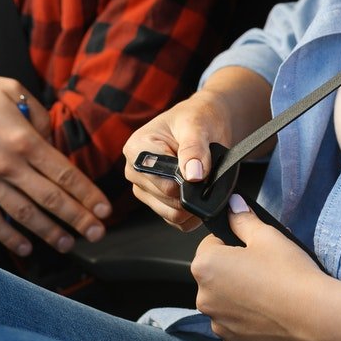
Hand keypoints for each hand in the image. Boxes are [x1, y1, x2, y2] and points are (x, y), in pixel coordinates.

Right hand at [0, 56, 109, 257]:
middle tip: (96, 234)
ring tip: (67, 244)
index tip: (103, 209)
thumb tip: (50, 139)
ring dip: (49, 232)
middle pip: (51, 199)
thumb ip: (37, 115)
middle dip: (78, 219)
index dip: (87, 194)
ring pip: (24, 216)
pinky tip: (25, 247)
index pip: (64, 174)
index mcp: (22, 139)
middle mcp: (6, 165)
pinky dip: (9, 238)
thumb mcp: (10, 89)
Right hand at [122, 89, 236, 231]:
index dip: (185, 180)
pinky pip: (178, 221)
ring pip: (172, 214)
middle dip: (191, 190)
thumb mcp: (197, 125)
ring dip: (194, 203)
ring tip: (203, 179)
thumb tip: (193, 176)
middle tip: (205, 170)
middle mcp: (135, 171)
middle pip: (166, 200)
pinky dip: (194, 214)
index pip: (160, 180)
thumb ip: (194, 148)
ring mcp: (145, 190)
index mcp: (137, 149)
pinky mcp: (158, 203)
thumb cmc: (197, 118)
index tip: (200, 168)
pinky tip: (201, 193)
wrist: (206, 124)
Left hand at [191, 197, 333, 340]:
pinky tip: (270, 314)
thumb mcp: (267, 236)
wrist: (316, 318)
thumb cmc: (291, 274)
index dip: (232, 244)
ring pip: (225, 303)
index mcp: (205, 266)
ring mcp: (218, 324)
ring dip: (239, 298)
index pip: (210, 246)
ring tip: (269, 294)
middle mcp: (204, 298)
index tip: (252, 250)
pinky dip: (248, 321)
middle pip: (215, 277)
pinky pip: (236, 327)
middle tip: (264, 271)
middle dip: (234, 272)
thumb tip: (232, 206)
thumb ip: (243, 220)